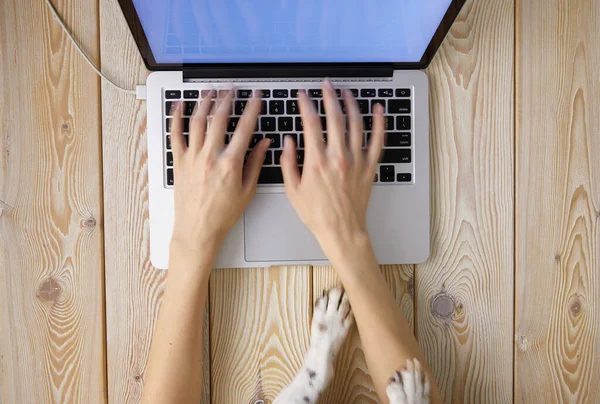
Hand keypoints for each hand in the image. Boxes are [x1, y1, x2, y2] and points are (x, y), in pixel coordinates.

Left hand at [170, 90, 269, 261]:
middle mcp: (210, 156)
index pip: (244, 128)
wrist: (198, 229)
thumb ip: (255, 163)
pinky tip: (180, 106)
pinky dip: (177, 118)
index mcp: (230, 163)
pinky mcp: (179, 162)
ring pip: (198, 121)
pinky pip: (175, 135)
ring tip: (211, 91)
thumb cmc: (222, 214)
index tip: (255, 97)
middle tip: (233, 89)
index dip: (252, 108)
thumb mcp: (247, 190)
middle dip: (228, 99)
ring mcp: (192, 157)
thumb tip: (264, 143)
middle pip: (219, 119)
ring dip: (205, 103)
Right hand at [280, 80, 383, 255]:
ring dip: (351, 104)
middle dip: (329, 96)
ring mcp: (356, 161)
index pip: (311, 122)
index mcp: (316, 161)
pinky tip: (378, 110)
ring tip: (346, 92)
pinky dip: (379, 123)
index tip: (303, 95)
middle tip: (325, 85)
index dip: (306, 104)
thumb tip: (288, 141)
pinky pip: (377, 140)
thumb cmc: (317, 214)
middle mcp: (338, 157)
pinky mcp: (369, 167)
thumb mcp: (292, 190)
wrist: (341, 230)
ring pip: (356, 124)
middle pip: (335, 117)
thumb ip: (288, 162)